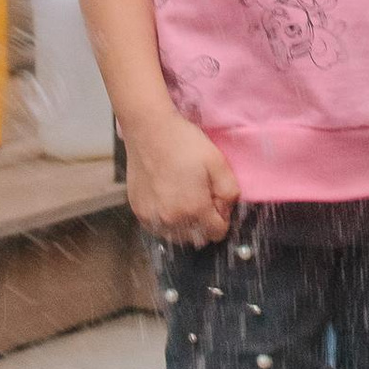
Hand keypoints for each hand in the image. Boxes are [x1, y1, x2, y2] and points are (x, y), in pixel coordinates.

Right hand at [124, 110, 239, 246]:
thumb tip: (225, 210)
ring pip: (177, 236)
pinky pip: (158, 227)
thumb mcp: (218, 162)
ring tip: (183, 198)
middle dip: (204, 223)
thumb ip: (230, 192)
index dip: (222, 217)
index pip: (217, 233)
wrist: (149, 130)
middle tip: (201, 196)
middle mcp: (172, 219)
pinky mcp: (138, 211)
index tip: (216, 199)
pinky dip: (166, 220)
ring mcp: (152, 217)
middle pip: (197, 238)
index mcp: (195, 209)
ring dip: (185, 225)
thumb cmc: (184, 143)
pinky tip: (167, 199)